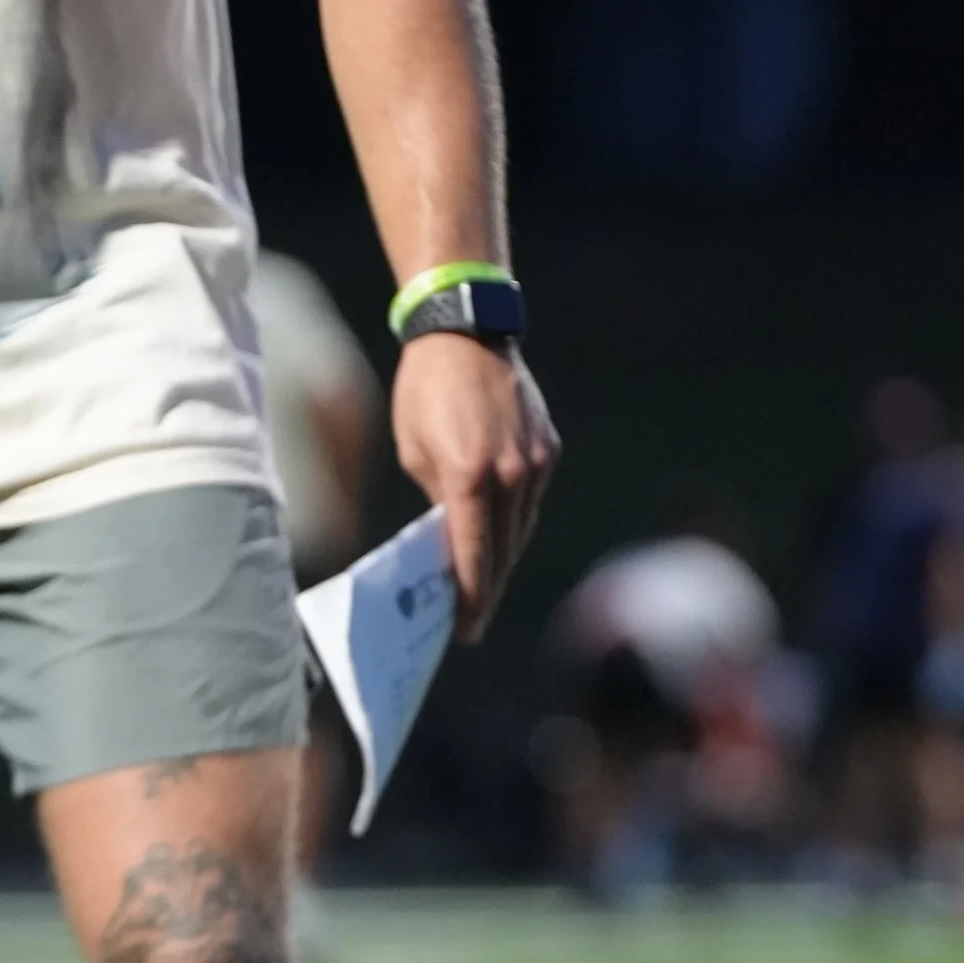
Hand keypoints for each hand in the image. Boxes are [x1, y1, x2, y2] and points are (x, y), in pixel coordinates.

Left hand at [392, 337, 558, 638]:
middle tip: (472, 621)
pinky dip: (514, 523)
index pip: (475, 555)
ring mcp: (537, 462)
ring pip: (522, 530)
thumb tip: (451, 542)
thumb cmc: (425, 391)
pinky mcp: (548, 449)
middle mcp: (512, 473)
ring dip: (502, 559)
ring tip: (482, 589)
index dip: (471, 598)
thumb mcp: (415, 451)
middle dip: (487, 590)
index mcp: (470, 475)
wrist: (465, 333)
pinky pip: (531, 501)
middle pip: (504, 551)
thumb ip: (438, 501)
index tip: (465, 629)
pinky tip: (497, 540)